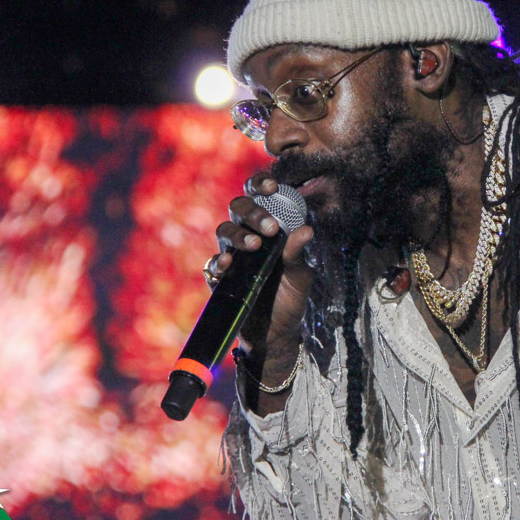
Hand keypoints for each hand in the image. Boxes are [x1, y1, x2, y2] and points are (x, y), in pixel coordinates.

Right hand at [210, 171, 314, 358]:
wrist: (278, 334)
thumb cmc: (290, 298)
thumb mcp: (300, 276)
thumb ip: (298, 253)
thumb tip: (306, 230)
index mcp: (268, 229)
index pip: (259, 197)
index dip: (260, 185)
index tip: (272, 186)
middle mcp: (248, 237)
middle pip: (238, 208)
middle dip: (252, 212)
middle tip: (270, 228)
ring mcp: (233, 257)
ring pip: (224, 230)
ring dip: (238, 234)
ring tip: (254, 245)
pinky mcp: (220, 279)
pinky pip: (212, 264)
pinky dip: (219, 261)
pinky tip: (229, 265)